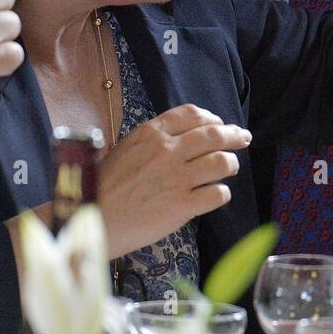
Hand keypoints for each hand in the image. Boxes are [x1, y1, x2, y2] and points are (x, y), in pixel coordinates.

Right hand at [96, 105, 251, 257]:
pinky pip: (217, 194)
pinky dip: (222, 194)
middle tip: (243, 138)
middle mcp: (166, 151)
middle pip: (214, 134)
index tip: (220, 124)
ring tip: (230, 168)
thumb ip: (152, 142)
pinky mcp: (182, 206)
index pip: (192, 114)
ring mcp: (176, 178)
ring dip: (231, 164)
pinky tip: (216, 195)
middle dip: (234, 135)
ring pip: (222, 162)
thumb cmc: (101, 187)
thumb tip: (181, 140)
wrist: (89, 219)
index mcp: (150, 134)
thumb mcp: (124, 150)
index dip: (212, 118)